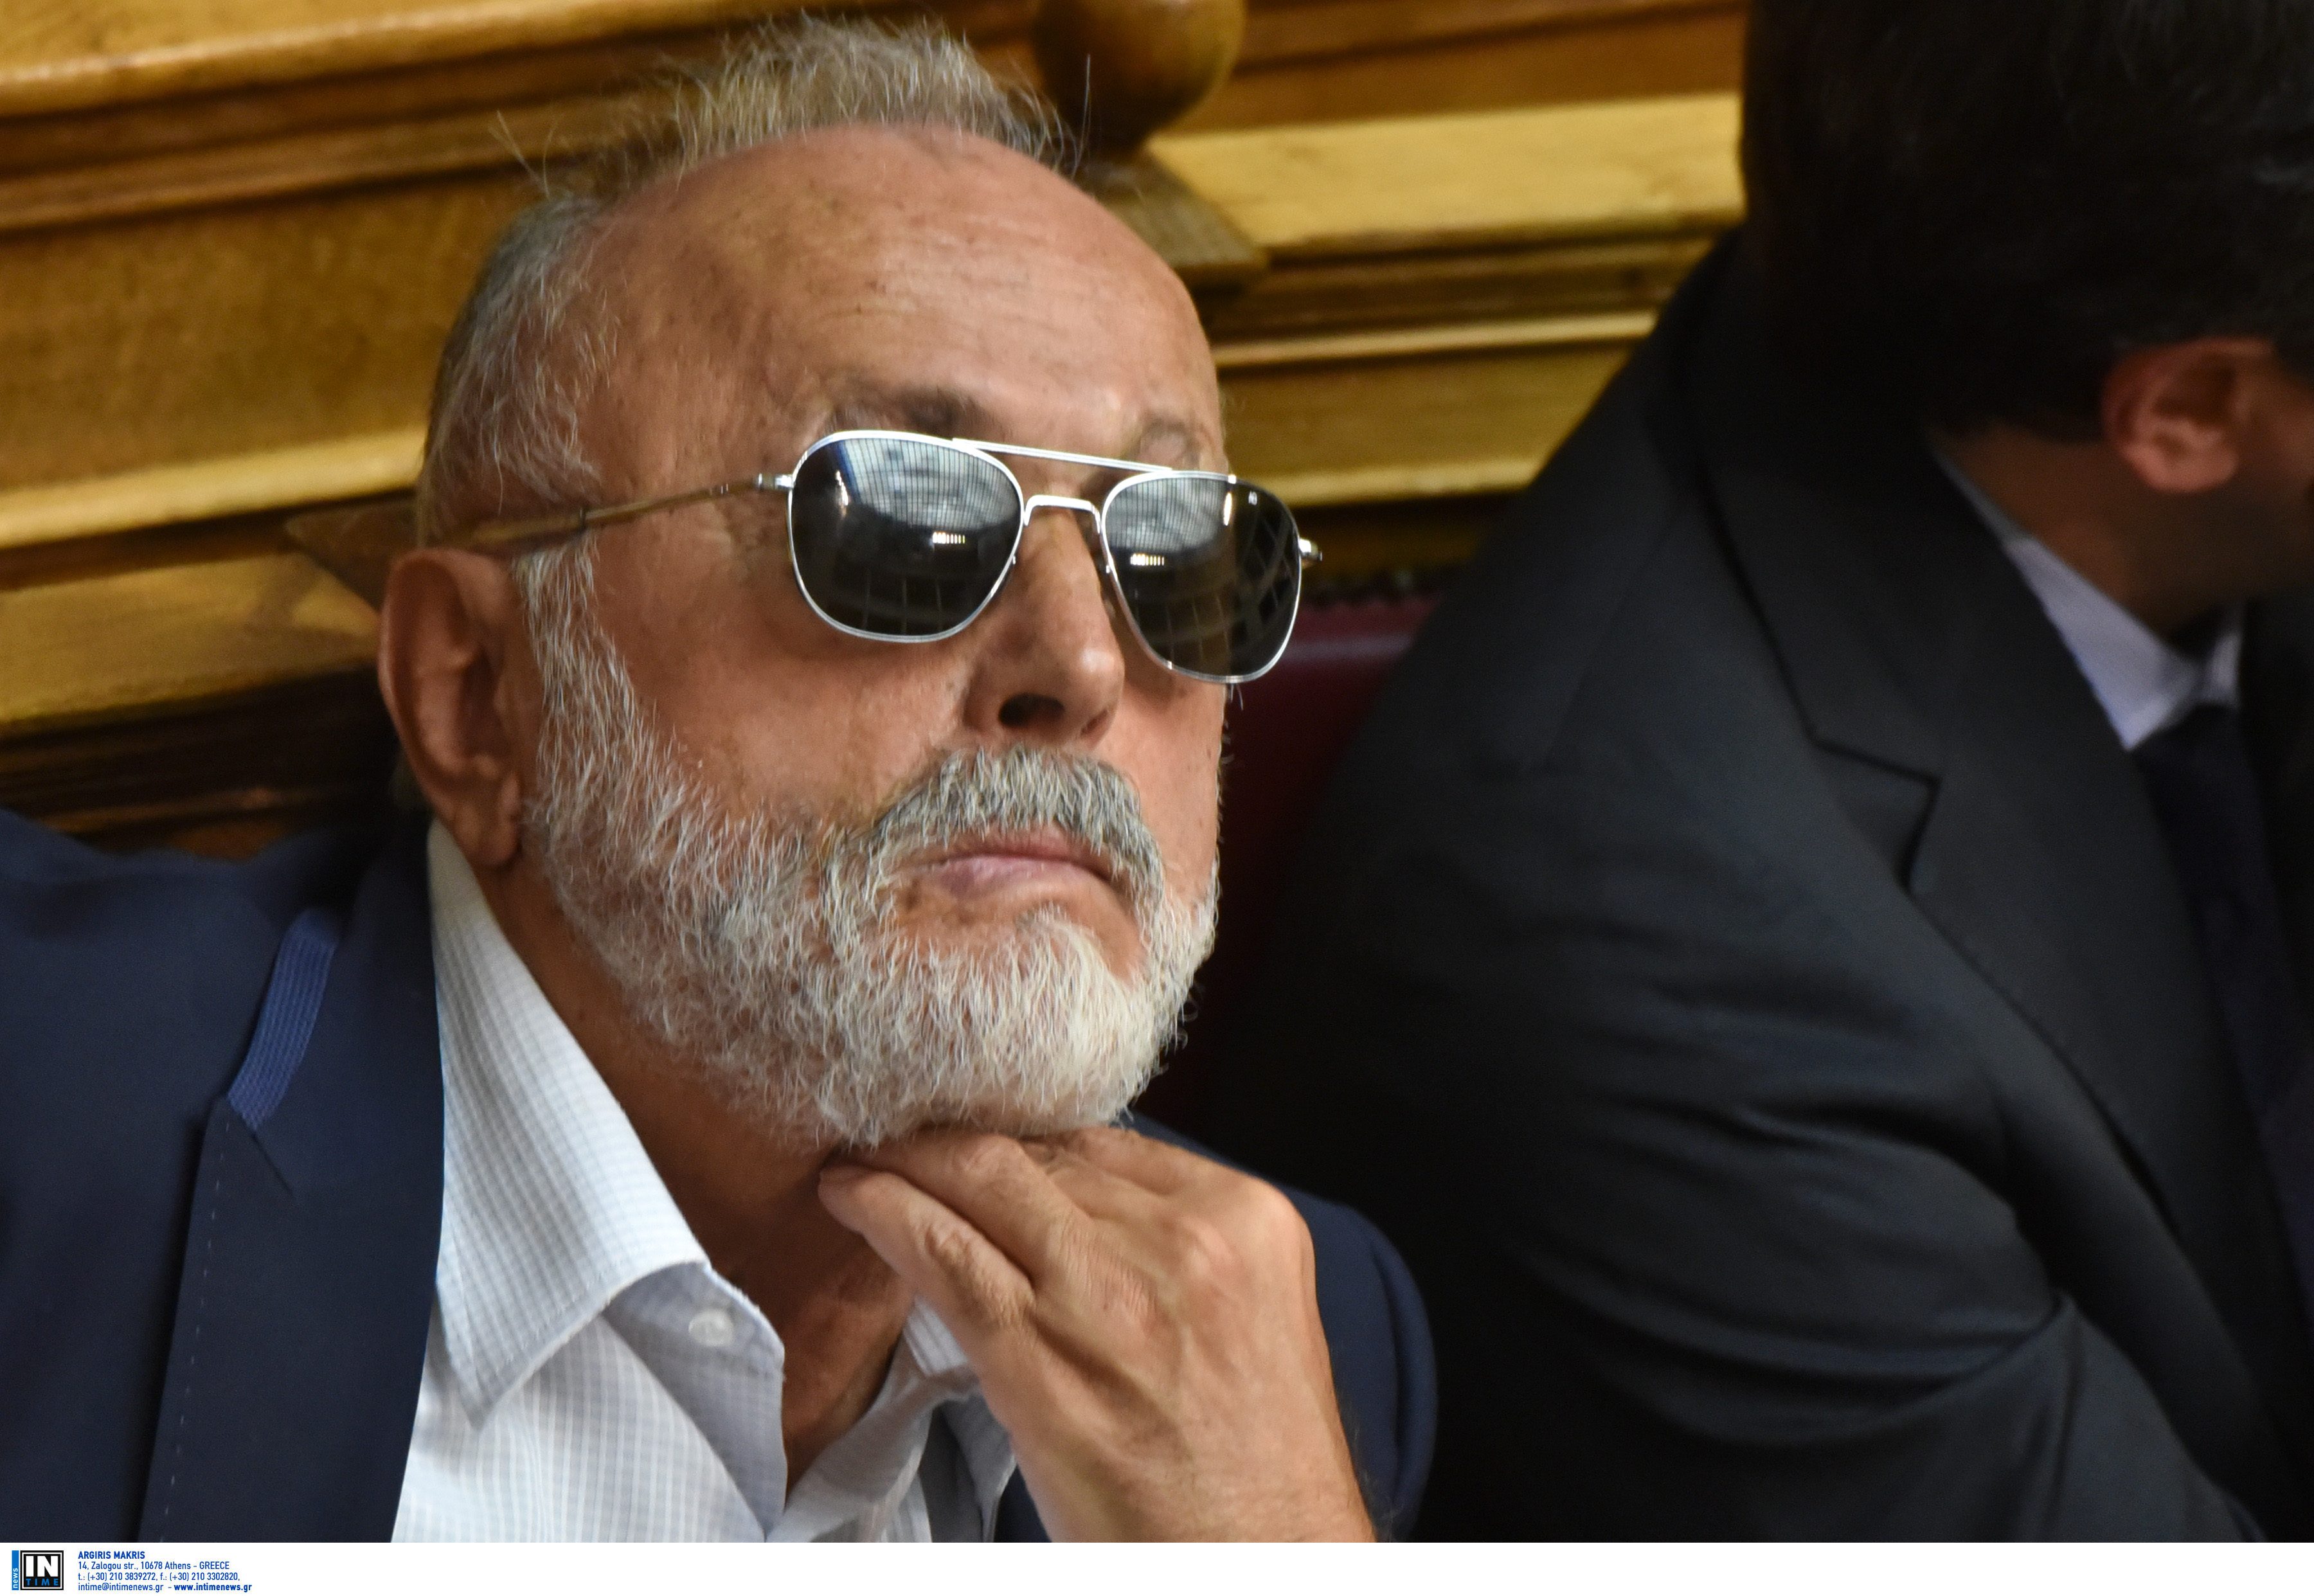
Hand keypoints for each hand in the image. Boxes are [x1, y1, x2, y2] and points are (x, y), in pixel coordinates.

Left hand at [817, 1126, 1372, 1540]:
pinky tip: (849, 1195)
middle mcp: (1183, 1237)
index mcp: (1245, 1219)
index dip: (1025, 1135)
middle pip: (1041, 1149)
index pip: (1105, 1140)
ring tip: (863, 1153)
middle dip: (961, 1136)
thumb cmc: (1252, 1479)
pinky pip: (941, 1249)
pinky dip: (882, 1208)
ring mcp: (1108, 1292)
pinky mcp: (1040, 1355)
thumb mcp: (1250, 1325)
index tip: (977, 1139)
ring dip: (906, 1156)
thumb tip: (1075, 1211)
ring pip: (980, 1176)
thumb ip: (1176, 1253)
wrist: (1264, 1571)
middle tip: (900, 1126)